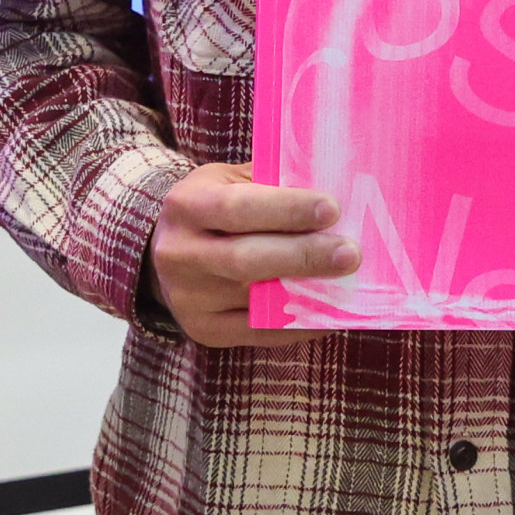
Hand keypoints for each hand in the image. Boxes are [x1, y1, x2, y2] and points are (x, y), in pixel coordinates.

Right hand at [147, 162, 355, 348]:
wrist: (165, 250)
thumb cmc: (215, 207)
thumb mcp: (229, 181)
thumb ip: (271, 183)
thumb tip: (332, 187)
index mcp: (186, 205)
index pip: (236, 208)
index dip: (285, 210)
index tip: (331, 210)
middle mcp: (180, 253)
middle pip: (245, 259)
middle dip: (303, 256)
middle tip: (349, 253)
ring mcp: (188, 297)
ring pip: (254, 300)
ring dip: (307, 293)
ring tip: (347, 282)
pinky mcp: (203, 329)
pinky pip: (257, 332)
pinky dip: (297, 325)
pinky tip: (328, 312)